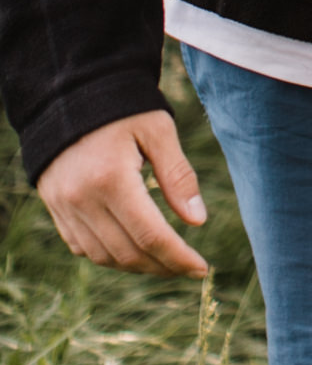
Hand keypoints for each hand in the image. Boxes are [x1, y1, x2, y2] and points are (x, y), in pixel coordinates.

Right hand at [37, 110, 208, 277]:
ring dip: (138, 266)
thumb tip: (198, 221)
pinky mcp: (55, 208)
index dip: (178, 258)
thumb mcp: (158, 131)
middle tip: (189, 267)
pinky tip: (133, 248)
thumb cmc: (123, 108)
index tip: (202, 269)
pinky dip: (110, 255)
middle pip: (128, 253)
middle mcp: (82, 199)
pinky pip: (83, 247)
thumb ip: (178, 175)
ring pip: (104, 257)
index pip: (150, 235)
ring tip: (166, 261)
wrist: (71, 95)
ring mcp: (64, 207)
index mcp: (111, 179)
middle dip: (163, 266)